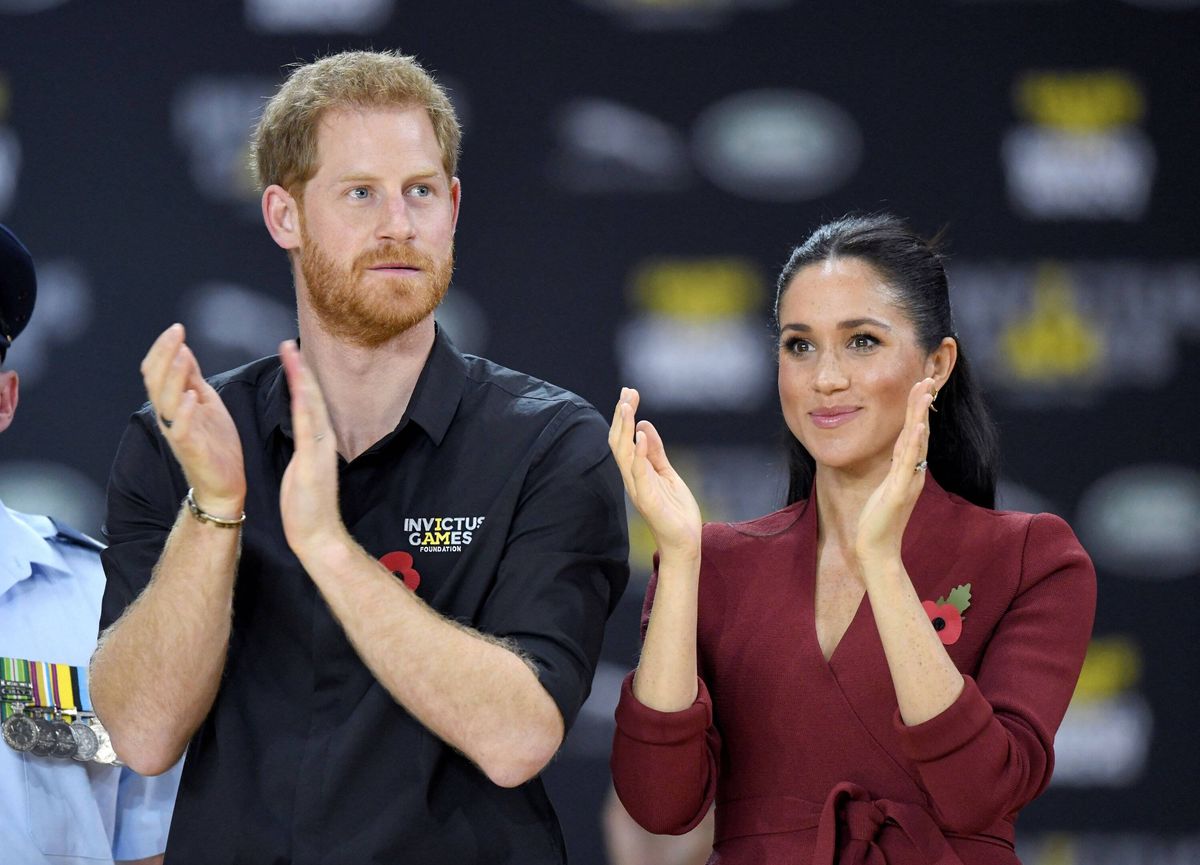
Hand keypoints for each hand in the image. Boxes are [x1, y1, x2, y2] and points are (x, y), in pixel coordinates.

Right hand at [141, 323, 244, 515]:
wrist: (224, 482)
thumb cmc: (215, 442)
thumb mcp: (206, 401)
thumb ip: (192, 378)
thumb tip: (182, 349)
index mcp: (172, 403)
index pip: (157, 372)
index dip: (163, 350)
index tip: (176, 328)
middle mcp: (168, 416)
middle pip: (156, 381)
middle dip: (165, 355)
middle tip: (176, 333)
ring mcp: (178, 432)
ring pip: (166, 401)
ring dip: (174, 377)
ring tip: (182, 356)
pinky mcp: (190, 449)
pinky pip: (181, 429)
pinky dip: (184, 412)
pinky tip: (192, 397)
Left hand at [278, 340, 346, 557]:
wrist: (318, 535)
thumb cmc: (308, 508)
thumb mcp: (304, 471)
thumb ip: (304, 451)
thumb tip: (301, 437)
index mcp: (317, 442)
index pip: (308, 404)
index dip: (301, 379)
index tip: (291, 356)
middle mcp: (322, 440)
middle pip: (312, 397)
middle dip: (301, 369)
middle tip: (289, 344)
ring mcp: (319, 449)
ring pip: (312, 405)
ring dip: (302, 378)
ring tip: (292, 354)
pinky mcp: (313, 460)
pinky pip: (308, 425)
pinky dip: (304, 402)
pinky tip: (298, 386)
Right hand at [607, 388, 701, 560]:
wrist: (684, 542)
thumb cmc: (675, 511)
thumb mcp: (667, 474)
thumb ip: (655, 452)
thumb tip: (645, 425)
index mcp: (636, 471)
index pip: (624, 438)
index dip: (624, 416)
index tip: (628, 393)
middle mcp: (632, 478)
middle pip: (618, 442)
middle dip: (621, 416)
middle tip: (627, 392)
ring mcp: (638, 488)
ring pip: (623, 453)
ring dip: (624, 428)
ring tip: (627, 406)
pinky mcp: (648, 499)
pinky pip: (639, 472)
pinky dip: (638, 452)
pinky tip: (640, 434)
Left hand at [855, 377, 935, 567]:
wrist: (877, 551)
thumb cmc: (878, 521)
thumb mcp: (886, 488)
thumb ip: (893, 470)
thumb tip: (896, 455)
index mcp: (908, 470)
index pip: (914, 434)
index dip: (917, 410)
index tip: (920, 386)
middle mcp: (913, 473)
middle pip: (919, 432)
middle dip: (922, 405)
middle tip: (926, 378)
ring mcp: (908, 482)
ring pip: (916, 442)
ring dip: (920, 416)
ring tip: (924, 392)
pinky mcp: (899, 492)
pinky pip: (908, 464)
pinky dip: (914, 444)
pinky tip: (917, 427)